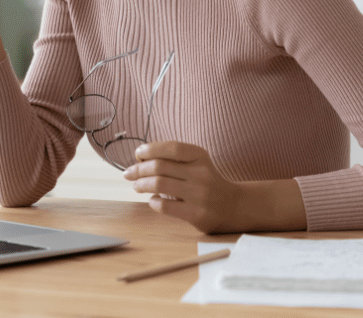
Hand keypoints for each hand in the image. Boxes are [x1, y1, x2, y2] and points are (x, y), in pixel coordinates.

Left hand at [122, 141, 245, 233]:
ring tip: (136, 186)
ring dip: (141, 184)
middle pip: (160, 167)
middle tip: (129, 173)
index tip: (138, 153)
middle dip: (139, 169)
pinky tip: (153, 200)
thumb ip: (173, 159)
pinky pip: (165, 206)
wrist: (232, 206)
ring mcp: (200, 195)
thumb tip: (139, 159)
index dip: (150, 149)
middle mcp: (201, 174)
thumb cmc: (206, 181)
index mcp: (201, 157)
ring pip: (159, 185)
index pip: (172, 148)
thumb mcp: (196, 163)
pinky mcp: (197, 215)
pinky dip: (153, 202)